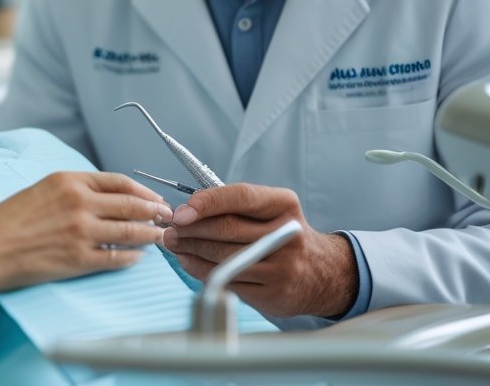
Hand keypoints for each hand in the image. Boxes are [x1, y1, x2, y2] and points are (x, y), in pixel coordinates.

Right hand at [0, 171, 173, 294]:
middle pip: (131, 205)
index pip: (119, 182)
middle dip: (155, 212)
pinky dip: (131, 257)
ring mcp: (81, 232)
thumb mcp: (40, 189)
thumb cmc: (8, 220)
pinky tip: (138, 257)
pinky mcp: (78, 258)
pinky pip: (116, 258)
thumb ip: (72, 189)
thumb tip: (103, 197)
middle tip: (166, 217)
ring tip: (159, 238)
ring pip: (129, 232)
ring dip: (149, 235)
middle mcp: (79, 203)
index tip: (154, 199)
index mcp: (69, 180)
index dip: (143, 192)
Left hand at [162, 183, 356, 318]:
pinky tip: (189, 262)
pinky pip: (228, 280)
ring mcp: (281, 266)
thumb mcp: (269, 210)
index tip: (181, 211)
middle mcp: (285, 233)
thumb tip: (185, 211)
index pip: (240, 197)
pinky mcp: (273, 292)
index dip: (207, 203)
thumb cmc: (280, 234)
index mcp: (284, 204)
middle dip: (191, 229)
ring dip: (191, 250)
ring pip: (223, 256)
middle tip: (170, 228)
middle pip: (227, 229)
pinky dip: (202, 270)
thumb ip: (232, 206)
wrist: (319, 273)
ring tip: (174, 243)